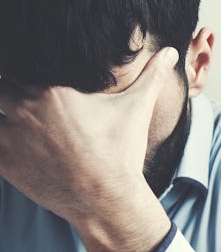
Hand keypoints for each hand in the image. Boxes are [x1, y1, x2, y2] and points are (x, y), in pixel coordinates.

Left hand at [0, 47, 177, 223]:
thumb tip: (173, 52)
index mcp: (52, 89)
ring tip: (19, 126)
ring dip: (2, 116)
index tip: (32, 75)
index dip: (23, 67)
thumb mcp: (137, 109)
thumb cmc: (122, 152)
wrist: (109, 199)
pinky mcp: (5, 163)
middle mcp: (26, 109)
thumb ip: (150, 76)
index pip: (20, 63)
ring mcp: (11, 137)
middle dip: (8, 91)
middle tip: (24, 101)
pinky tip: (15, 148)